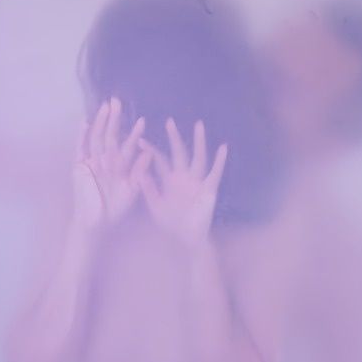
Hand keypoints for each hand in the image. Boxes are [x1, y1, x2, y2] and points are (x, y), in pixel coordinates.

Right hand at [72, 98, 150, 230]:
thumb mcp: (132, 190)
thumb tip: (149, 152)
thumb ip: (140, 171)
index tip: (142, 121)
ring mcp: (91, 162)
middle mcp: (105, 161)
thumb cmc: (115, 210)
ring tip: (106, 106)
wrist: (96, 224)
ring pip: (97, 138)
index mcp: (120, 166)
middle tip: (118, 101)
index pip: (128, 146)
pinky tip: (85, 122)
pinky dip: (82, 136)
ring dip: (101, 122)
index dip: (134, 134)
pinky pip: (80, 148)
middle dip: (114, 119)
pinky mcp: (79, 167)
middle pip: (110, 136)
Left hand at [139, 119, 227, 248]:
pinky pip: (214, 173)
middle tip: (169, 121)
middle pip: (179, 152)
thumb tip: (139, 171)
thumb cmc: (169, 225)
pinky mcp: (209, 190)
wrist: (184, 241)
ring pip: (198, 157)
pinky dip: (219, 161)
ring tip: (198, 125)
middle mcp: (183, 177)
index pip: (159, 160)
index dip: (151, 150)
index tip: (140, 140)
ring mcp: (197, 182)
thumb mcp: (155, 206)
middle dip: (175, 137)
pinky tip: (223, 148)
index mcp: (168, 180)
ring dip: (198, 142)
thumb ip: (149, 189)